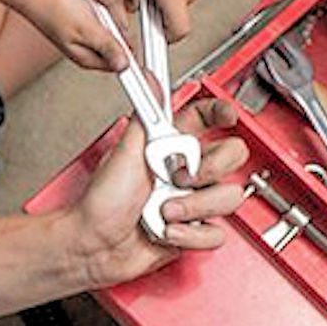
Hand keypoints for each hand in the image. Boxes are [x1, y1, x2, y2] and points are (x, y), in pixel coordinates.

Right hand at [20, 0, 129, 71]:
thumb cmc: (52, 9)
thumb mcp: (87, 30)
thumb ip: (108, 48)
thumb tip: (123, 65)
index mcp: (88, 56)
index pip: (118, 60)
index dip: (126, 45)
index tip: (128, 36)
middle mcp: (89, 43)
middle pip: (120, 32)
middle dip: (113, 13)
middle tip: (101, 6)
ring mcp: (89, 27)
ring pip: (114, 14)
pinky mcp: (87, 11)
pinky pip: (104, 1)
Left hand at [69, 98, 248, 288]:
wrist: (95, 246)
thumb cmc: (100, 203)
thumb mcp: (122, 152)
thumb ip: (142, 117)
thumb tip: (148, 79)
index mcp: (167, 147)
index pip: (204, 119)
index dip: (221, 113)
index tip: (228, 116)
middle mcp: (183, 172)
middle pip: (231, 157)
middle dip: (210, 170)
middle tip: (180, 177)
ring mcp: (190, 201)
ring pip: (228, 197)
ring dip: (193, 207)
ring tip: (164, 210)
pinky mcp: (192, 231)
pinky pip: (217, 233)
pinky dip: (191, 235)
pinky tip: (168, 231)